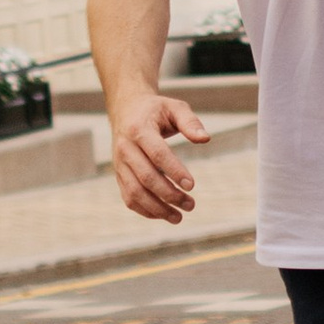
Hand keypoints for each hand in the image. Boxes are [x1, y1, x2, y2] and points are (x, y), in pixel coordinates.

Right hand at [109, 93, 209, 223]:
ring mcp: (119, 164)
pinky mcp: (119, 175)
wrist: (126, 110)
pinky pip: (129, 198)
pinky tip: (164, 214)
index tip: (192, 186)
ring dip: (157, 209)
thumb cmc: (155, 110)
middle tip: (191, 204)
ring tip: (179, 217)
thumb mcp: (174, 107)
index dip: (174, 171)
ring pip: (135, 192)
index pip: (157, 154)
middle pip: (146, 177)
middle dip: (169, 195)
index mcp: (139, 129)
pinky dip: (145, 210)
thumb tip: (205, 138)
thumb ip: (190, 122)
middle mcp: (125, 148)